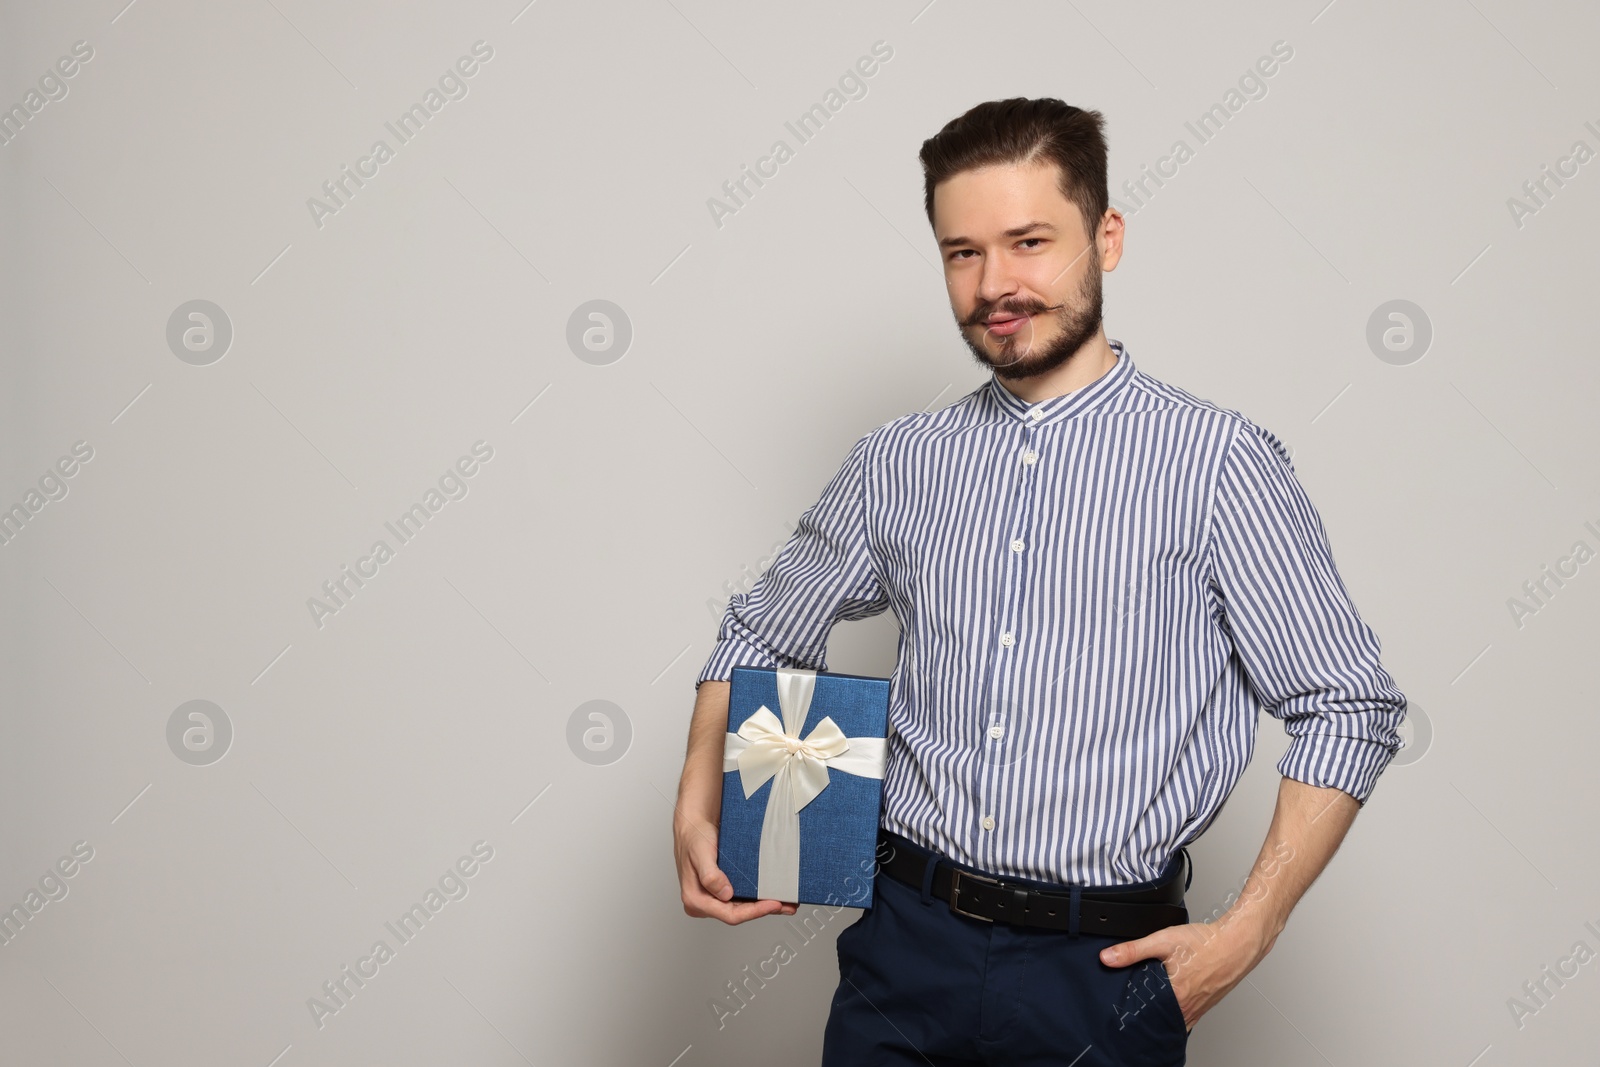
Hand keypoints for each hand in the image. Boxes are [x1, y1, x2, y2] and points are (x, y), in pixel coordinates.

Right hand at [674, 813, 797, 923]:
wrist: (693, 826)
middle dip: (763, 910)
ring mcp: (713, 898)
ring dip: (763, 906)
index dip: (754, 912)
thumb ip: (710, 875)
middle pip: (738, 914)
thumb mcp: (700, 853)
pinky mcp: (722, 890)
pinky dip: (757, 898)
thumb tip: (725, 894)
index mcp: (696, 900)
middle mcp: (704, 903)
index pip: (730, 915)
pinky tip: (772, 895)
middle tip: (786, 905)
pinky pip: (741, 899)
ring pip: (742, 908)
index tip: (772, 904)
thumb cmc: (694, 837)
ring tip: (786, 903)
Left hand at [1099, 916, 1272, 1030]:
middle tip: (1133, 1000)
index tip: (1121, 1002)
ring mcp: (1198, 1009)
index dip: (1130, 1008)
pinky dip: (1175, 1010)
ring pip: (1172, 1018)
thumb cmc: (1205, 943)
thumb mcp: (1162, 941)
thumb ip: (1133, 951)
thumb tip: (1108, 958)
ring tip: (1150, 999)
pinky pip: (1186, 1015)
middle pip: (1157, 1017)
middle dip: (1144, 1010)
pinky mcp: (1205, 1005)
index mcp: (1175, 997)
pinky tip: (1170, 998)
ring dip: (1160, 1011)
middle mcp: (1187, 1008)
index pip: (1144, 1012)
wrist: (1236, 942)